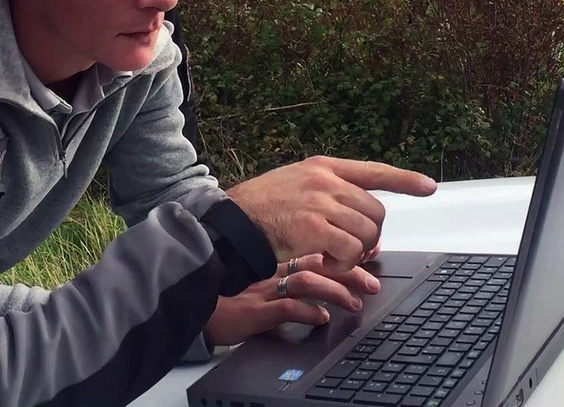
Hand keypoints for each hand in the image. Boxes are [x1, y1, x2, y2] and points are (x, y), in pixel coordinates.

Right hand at [204, 253, 380, 345]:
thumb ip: (286, 272)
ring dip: (336, 291)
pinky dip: (307, 312)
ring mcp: (263, 287)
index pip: (316, 245)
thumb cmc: (224, 289)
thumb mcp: (258, 275)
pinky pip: (285, 307)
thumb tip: (322, 282)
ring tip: (356, 303)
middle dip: (351, 271)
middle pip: (318, 261)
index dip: (344, 251)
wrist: (189, 294)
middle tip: (374, 282)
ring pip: (306, 280)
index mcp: (274, 256)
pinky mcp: (254, 308)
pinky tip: (321, 318)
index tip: (368, 252)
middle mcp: (272, 268)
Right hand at [226, 157, 434, 270]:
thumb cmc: (260, 207)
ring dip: (358, 252)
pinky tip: (331, 263)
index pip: (373, 170)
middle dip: (371, 234)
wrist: (232, 222)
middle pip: (375, 211)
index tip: (428, 186)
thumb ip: (326, 190)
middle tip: (353, 248)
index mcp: (323, 166)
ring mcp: (320, 203)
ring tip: (336, 257)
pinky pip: (351, 249)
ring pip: (367, 232)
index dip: (405, 180)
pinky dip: (346, 263)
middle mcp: (325, 181)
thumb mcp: (294, 181)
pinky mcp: (314, 228)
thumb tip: (360, 215)